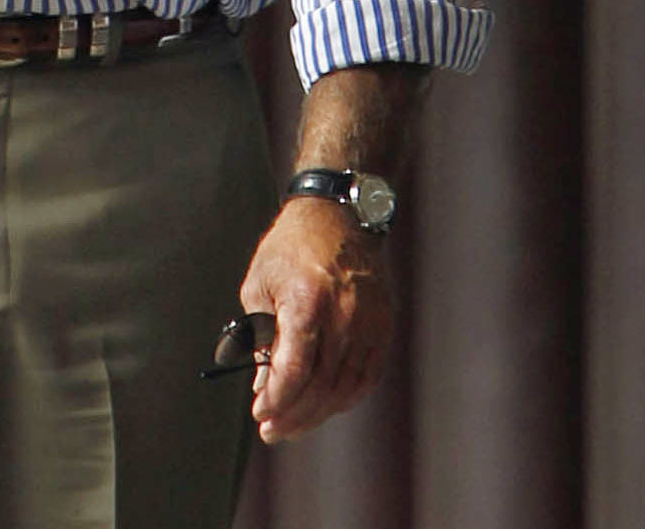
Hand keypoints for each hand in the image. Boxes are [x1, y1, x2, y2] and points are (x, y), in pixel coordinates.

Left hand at [235, 198, 391, 443]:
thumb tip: (265, 386)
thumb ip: (262, 337)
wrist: (339, 214)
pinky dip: (344, 396)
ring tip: (293, 424)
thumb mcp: (260, 285)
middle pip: (322, 384)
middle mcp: (344, 315)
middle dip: (294, 413)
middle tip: (272, 430)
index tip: (260, 414)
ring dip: (318, 411)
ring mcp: (370, 323)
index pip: (295, 368)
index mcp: (308, 300)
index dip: (277, 398)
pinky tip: (324, 404)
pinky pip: (366, 375)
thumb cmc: (290, 247)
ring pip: (346, 386)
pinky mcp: (384, 327)